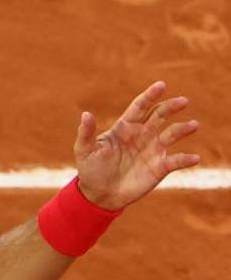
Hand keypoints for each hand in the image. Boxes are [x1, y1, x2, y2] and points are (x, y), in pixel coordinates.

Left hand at [74, 81, 200, 209]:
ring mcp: (153, 150)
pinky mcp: (160, 167)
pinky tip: (195, 158)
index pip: (140, 107)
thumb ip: (87, 132)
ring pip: (172, 134)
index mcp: (125, 127)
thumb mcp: (85, 150)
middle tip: (183, 101)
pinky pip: (176, 161)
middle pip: (159, 115)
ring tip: (194, 125)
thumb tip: (86, 114)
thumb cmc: (91, 169)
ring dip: (183, 129)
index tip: (161, 85)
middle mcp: (142, 135)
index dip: (150, 95)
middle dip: (170, 107)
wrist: (99, 194)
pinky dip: (186, 159)